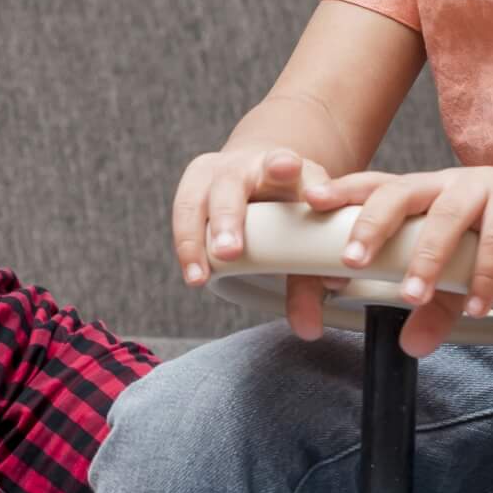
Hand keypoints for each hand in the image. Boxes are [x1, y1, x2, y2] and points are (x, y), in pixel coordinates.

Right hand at [172, 144, 328, 281]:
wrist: (259, 171)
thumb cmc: (290, 205)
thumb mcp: (307, 231)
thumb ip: (309, 279)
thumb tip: (308, 330)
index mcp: (283, 168)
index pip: (283, 162)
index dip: (282, 166)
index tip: (287, 169)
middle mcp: (244, 166)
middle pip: (231, 186)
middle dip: (228, 218)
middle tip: (230, 251)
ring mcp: (213, 174)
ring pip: (195, 201)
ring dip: (195, 240)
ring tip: (201, 277)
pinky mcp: (192, 187)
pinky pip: (182, 216)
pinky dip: (186, 248)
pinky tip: (194, 274)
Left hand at [300, 164, 492, 357]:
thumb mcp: (467, 272)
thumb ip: (437, 305)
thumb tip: (410, 347)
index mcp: (426, 194)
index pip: (376, 187)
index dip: (343, 192)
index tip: (309, 202)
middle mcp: (448, 184)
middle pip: (399, 192)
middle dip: (371, 224)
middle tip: (349, 260)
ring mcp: (485, 187)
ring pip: (446, 214)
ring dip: (427, 256)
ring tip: (411, 296)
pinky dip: (486, 272)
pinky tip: (477, 304)